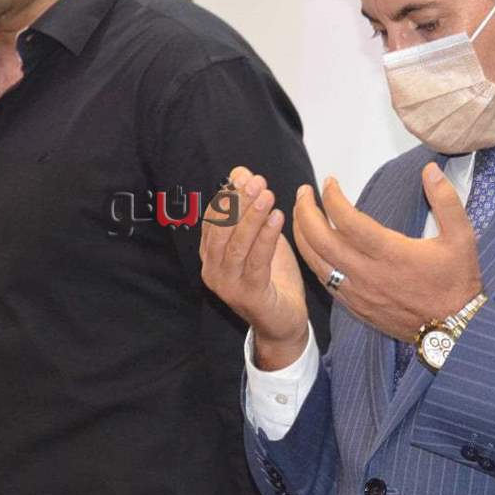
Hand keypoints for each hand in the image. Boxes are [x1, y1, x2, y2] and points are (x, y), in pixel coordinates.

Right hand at [199, 165, 309, 369]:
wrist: (283, 322)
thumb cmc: (271, 277)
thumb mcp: (260, 237)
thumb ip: (250, 208)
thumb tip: (241, 172)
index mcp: (211, 255)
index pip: (212, 220)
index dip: (227, 196)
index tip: (244, 175)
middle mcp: (213, 270)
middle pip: (221, 230)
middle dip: (239, 202)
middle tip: (258, 181)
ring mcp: (228, 285)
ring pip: (236, 245)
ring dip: (252, 217)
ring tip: (268, 195)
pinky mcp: (249, 296)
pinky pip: (256, 262)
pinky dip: (266, 238)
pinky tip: (277, 218)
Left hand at [292, 161, 481, 341]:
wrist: (454, 331)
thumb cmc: (457, 282)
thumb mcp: (462, 237)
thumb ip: (446, 199)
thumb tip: (429, 170)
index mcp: (391, 253)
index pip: (347, 221)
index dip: (332, 198)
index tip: (328, 182)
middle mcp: (368, 273)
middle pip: (321, 240)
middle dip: (306, 212)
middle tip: (303, 192)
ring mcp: (359, 292)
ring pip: (316, 262)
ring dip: (302, 236)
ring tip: (299, 214)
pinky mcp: (356, 306)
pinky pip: (325, 281)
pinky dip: (313, 260)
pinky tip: (312, 247)